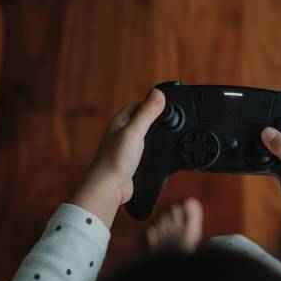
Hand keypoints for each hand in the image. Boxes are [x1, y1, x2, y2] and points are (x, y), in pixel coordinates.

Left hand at [70, 88, 165, 227]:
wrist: (109, 187)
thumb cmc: (116, 159)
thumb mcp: (135, 132)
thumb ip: (147, 113)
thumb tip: (158, 93)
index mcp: (120, 121)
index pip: (139, 104)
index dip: (153, 102)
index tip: (168, 103)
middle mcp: (122, 131)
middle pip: (142, 118)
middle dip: (156, 117)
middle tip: (172, 118)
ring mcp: (126, 146)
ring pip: (144, 134)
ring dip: (156, 133)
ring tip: (169, 133)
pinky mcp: (130, 159)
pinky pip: (144, 148)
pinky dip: (153, 147)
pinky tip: (160, 151)